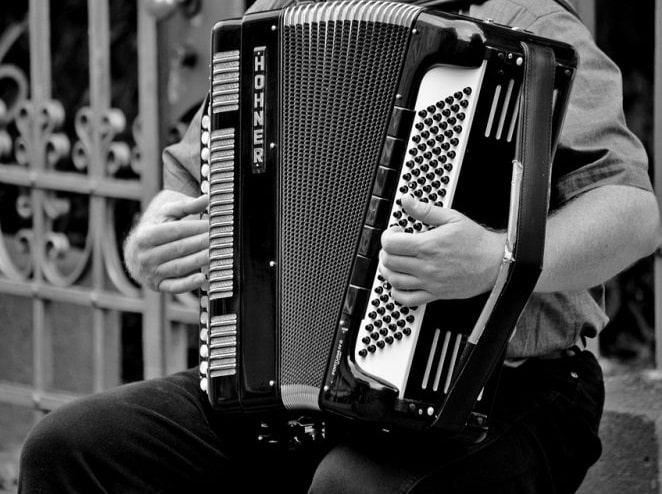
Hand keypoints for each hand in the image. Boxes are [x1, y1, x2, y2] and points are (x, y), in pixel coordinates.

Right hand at [124, 191, 208, 292]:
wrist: (135, 255)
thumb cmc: (155, 231)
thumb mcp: (165, 215)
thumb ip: (186, 207)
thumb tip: (206, 198)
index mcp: (146, 235)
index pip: (176, 231)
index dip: (196, 227)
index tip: (213, 225)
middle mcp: (146, 255)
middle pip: (180, 248)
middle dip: (202, 243)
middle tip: (221, 239)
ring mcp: (151, 272)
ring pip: (180, 267)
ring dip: (199, 261)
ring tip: (216, 254)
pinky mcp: (158, 286)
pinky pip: (175, 287)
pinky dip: (189, 284)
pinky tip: (203, 278)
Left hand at [379, 195, 504, 304]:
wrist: (496, 263)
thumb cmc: (477, 242)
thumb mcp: (452, 218)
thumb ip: (425, 210)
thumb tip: (407, 201)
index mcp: (428, 245)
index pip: (391, 244)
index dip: (387, 236)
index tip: (394, 232)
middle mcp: (426, 266)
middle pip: (389, 261)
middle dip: (386, 251)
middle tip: (394, 245)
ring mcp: (429, 282)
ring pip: (394, 280)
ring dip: (387, 270)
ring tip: (394, 262)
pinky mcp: (435, 294)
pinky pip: (407, 299)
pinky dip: (397, 292)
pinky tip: (400, 282)